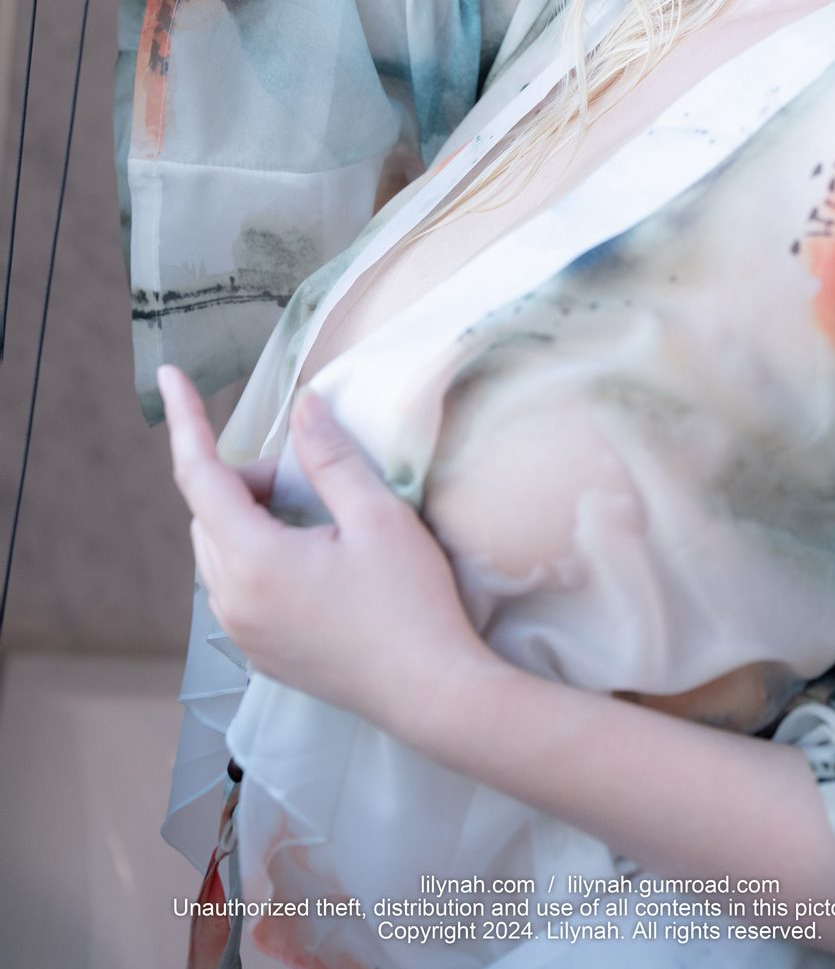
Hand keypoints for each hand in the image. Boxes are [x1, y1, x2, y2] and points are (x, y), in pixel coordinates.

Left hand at [156, 361, 498, 750]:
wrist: (432, 693)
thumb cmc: (410, 602)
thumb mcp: (377, 516)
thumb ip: (329, 457)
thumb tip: (302, 406)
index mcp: (254, 561)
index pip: (200, 475)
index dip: (186, 420)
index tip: (169, 374)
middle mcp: (233, 601)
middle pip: (209, 513)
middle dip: (245, 477)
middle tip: (306, 471)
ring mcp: (243, 634)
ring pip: (218, 551)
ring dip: (249, 517)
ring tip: (312, 513)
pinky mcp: (261, 653)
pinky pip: (234, 586)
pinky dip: (256, 553)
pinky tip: (310, 555)